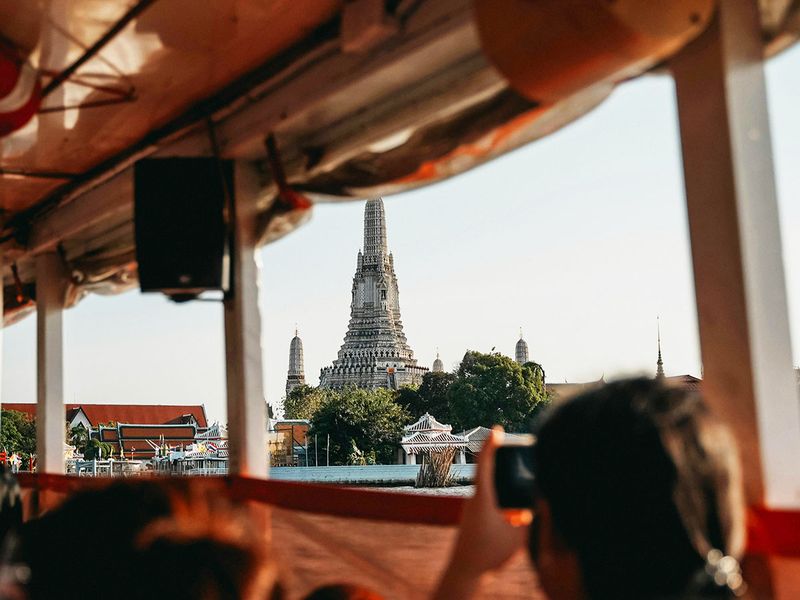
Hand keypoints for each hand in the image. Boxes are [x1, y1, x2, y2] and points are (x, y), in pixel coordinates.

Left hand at [432, 427, 531, 598]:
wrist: (465, 573)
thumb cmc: (488, 554)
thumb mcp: (518, 536)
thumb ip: (532, 519)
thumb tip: (542, 504)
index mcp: (482, 498)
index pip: (485, 463)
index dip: (491, 444)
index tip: (497, 429)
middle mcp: (475, 499)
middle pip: (488, 472)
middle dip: (500, 458)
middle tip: (509, 442)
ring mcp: (473, 509)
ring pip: (491, 490)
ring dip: (503, 483)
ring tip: (516, 477)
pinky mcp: (475, 519)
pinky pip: (491, 504)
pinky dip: (503, 502)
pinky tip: (518, 511)